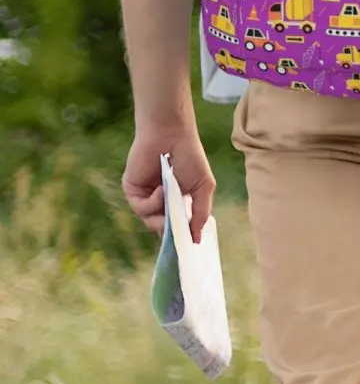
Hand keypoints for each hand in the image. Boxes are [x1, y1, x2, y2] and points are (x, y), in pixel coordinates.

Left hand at [123, 126, 214, 244]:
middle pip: (162, 229)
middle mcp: (160, 202)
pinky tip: (161, 189)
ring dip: (162, 215)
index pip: (177, 226)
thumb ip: (201, 213)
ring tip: (171, 198)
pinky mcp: (132, 191)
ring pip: (151, 221)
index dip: (181, 237)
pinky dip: (153, 203)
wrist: (171, 135)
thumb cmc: (191, 157)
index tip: (187, 248)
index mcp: (177, 201)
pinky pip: (141, 208)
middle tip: (178, 232)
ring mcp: (146, 197)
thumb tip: (197, 239)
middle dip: (171, 231)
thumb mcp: (203, 186)